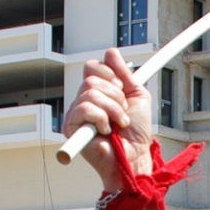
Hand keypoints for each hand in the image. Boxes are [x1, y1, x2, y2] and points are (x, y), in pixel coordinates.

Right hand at [63, 48, 153, 190]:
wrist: (136, 157)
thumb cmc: (136, 134)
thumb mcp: (137, 97)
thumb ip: (125, 74)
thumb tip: (111, 52)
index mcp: (97, 92)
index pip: (93, 66)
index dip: (111, 75)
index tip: (123, 92)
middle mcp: (83, 100)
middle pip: (91, 78)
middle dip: (115, 96)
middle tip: (122, 113)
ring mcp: (76, 114)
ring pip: (90, 91)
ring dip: (113, 108)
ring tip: (118, 123)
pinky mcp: (71, 127)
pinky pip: (84, 107)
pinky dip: (102, 118)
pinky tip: (106, 130)